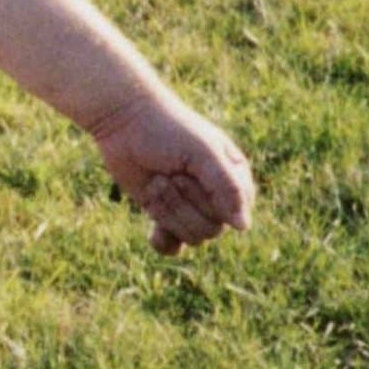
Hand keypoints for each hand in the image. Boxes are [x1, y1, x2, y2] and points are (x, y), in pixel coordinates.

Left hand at [91, 94, 255, 255]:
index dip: (206, 199)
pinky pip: (173, 247)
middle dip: (182, 204)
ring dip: (168, 212)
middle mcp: (217, 197)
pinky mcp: (166, 215)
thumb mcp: (202, 153)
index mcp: (236, 179)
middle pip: (211, 230)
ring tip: (156, 183)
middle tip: (166, 176)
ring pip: (192, 238)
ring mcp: (191, 208)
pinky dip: (162, 240)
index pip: (233, 214)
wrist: (125, 122)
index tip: (185, 172)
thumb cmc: (168, 130)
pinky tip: (152, 226)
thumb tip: (243, 227)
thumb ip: (227, 187)